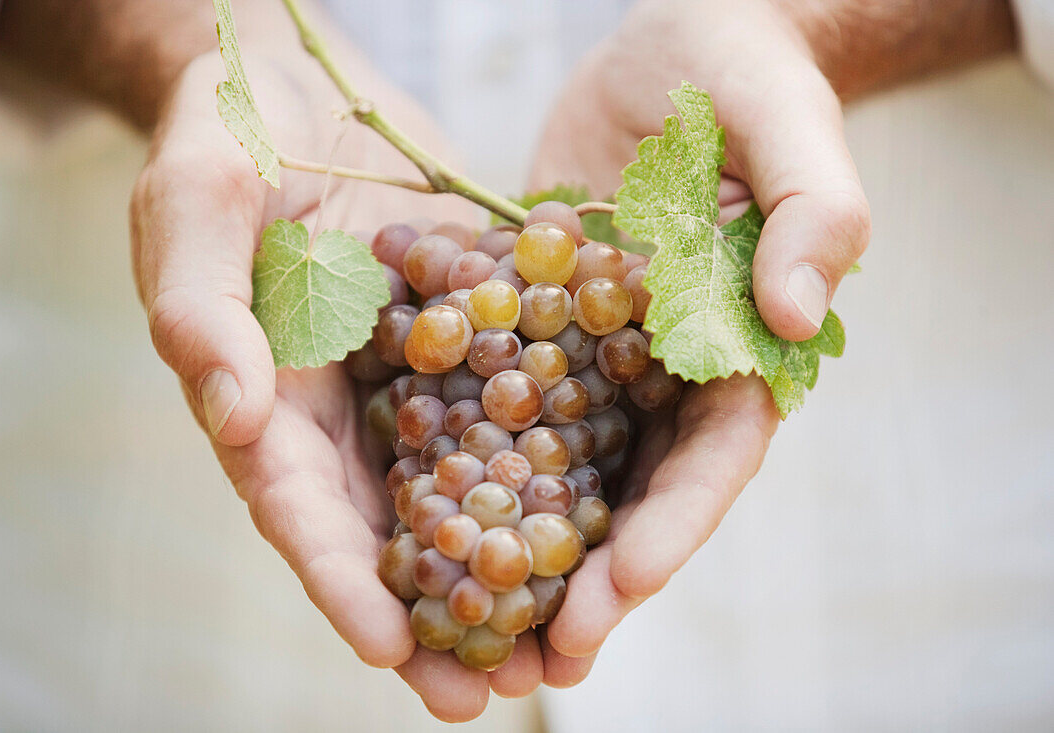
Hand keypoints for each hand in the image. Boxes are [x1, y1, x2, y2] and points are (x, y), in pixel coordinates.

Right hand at [130, 51, 523, 720]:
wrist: (297, 86)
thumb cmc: (225, 138)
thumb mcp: (197, 205)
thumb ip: (200, 306)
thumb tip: (231, 412)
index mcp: (265, 396)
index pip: (297, 507)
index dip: (337, 579)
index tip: (385, 647)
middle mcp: (341, 409)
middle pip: (384, 529)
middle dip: (431, 615)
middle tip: (485, 695)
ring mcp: (408, 380)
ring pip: (457, 491)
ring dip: (502, 568)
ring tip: (554, 646)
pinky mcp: (469, 340)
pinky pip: (510, 410)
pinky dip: (545, 468)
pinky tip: (597, 520)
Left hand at [527, 0, 860, 673]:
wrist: (672, 48)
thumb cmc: (745, 78)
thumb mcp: (787, 128)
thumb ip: (811, 215)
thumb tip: (798, 315)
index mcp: (742, 351)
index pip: (717, 457)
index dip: (676, 525)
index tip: (622, 580)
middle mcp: (669, 374)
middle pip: (636, 493)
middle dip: (595, 577)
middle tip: (541, 653)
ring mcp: (600, 359)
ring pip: (563, 471)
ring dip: (525, 551)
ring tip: (479, 625)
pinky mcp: (538, 329)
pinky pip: (501, 402)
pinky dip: (469, 461)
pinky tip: (423, 516)